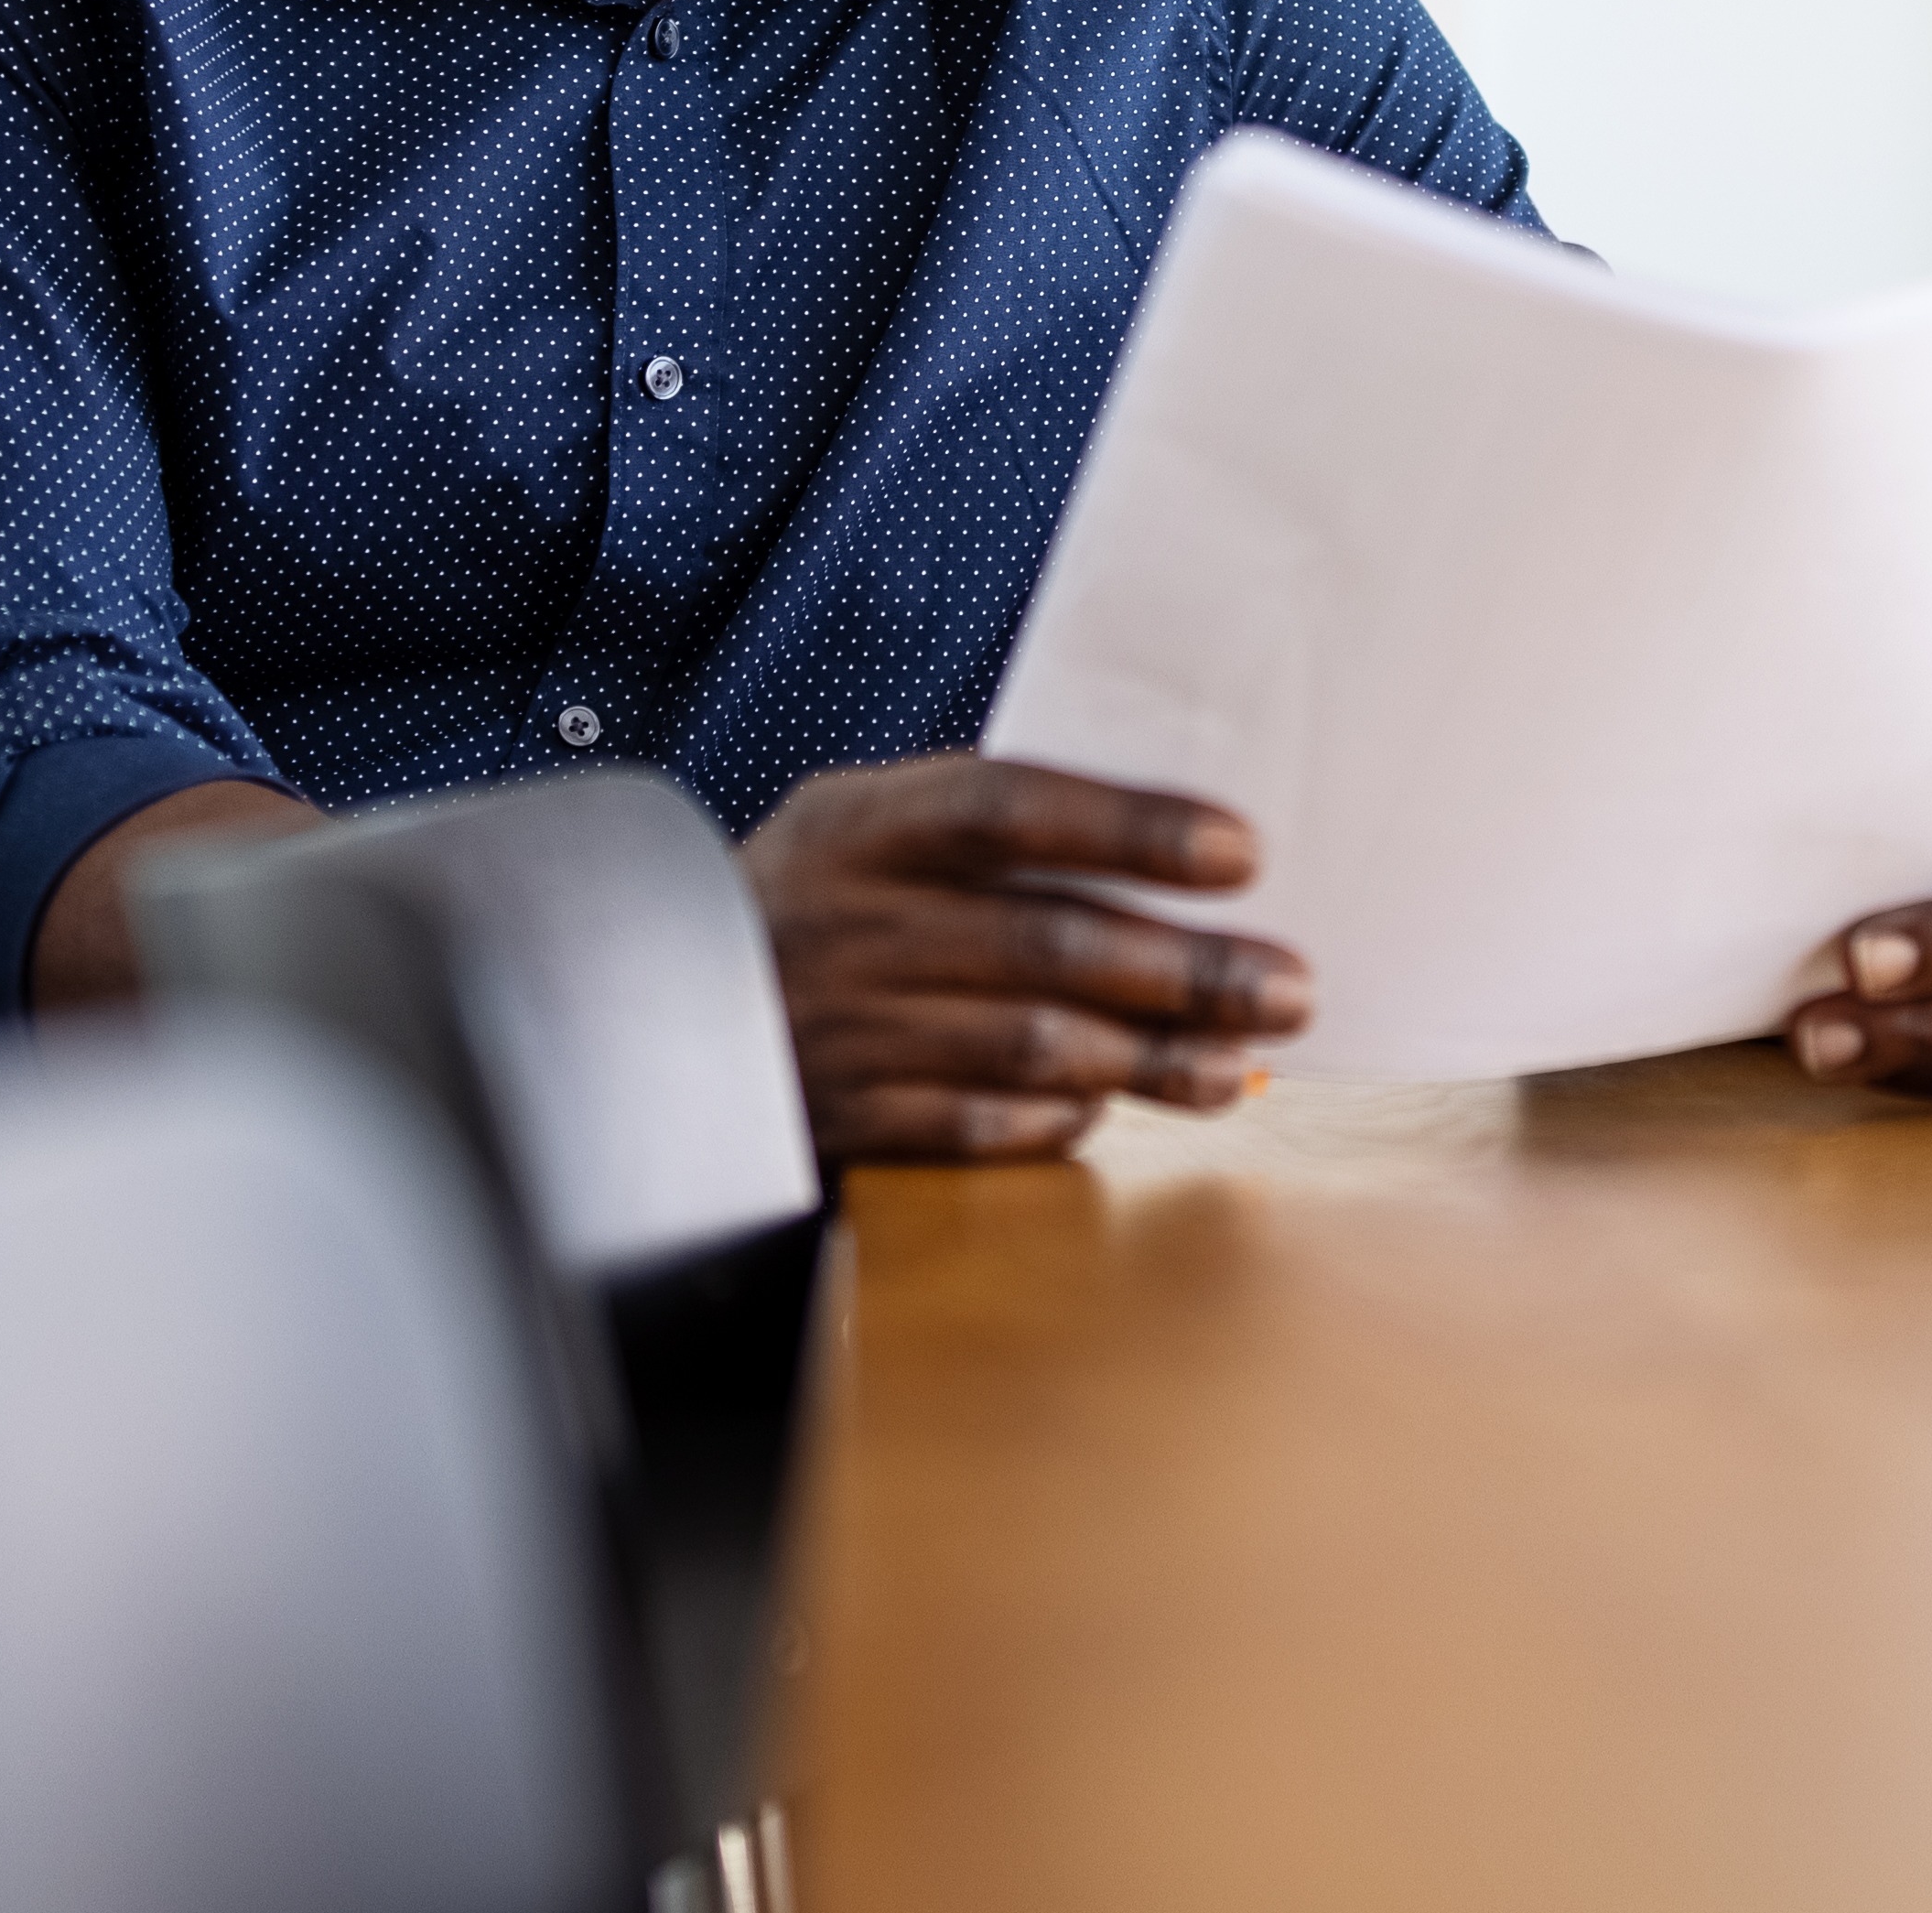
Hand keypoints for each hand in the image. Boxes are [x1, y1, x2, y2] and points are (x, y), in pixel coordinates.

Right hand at [740, 755, 1311, 1164]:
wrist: (643, 1002)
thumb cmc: (805, 899)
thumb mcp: (859, 824)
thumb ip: (979, 825)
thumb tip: (1162, 842)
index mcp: (859, 825)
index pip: (1008, 807)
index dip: (1130, 827)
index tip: (1240, 851)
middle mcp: (852, 923)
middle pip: (1046, 942)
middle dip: (1186, 971)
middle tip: (1288, 987)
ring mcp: (847, 1028)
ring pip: (1029, 1044)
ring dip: (1152, 1059)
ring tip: (1237, 1063)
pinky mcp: (847, 1117)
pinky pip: (976, 1125)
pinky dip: (1058, 1119)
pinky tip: (1119, 1106)